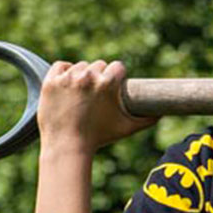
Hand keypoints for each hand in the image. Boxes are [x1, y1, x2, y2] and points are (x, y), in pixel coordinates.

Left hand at [37, 60, 157, 153]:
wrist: (67, 146)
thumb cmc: (99, 138)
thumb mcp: (126, 128)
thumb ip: (147, 119)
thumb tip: (162, 114)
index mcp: (107, 83)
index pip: (117, 67)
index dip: (117, 76)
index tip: (114, 83)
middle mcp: (87, 77)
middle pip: (99, 65)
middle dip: (100, 76)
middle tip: (96, 92)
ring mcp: (67, 79)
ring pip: (80, 66)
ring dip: (82, 75)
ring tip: (82, 92)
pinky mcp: (51, 82)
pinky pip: (61, 66)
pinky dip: (64, 71)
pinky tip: (68, 82)